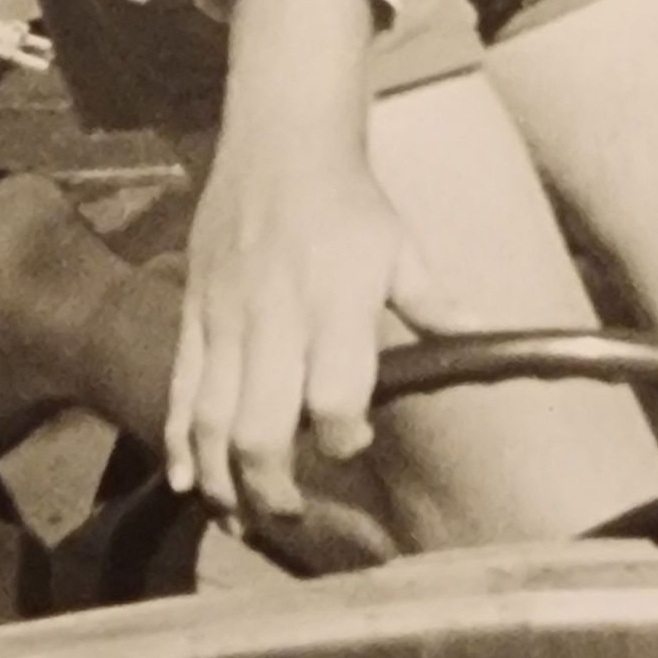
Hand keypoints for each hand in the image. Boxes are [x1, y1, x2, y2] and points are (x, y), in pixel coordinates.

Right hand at [166, 136, 462, 524]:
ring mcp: (226, 319)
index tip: (354, 443)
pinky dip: (176, 440)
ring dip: (220, 481)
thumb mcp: (401, 247)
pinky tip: (185, 480)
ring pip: (210, 421)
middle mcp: (276, 318)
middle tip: (291, 513)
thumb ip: (433, 303)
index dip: (345, 437)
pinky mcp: (193, 313)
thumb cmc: (350, 201)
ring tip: (240, 517)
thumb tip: (481, 334)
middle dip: (273, 488)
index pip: (336, 396)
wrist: (281, 140)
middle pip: (261, 428)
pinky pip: (179, 389)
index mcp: (335, 304)